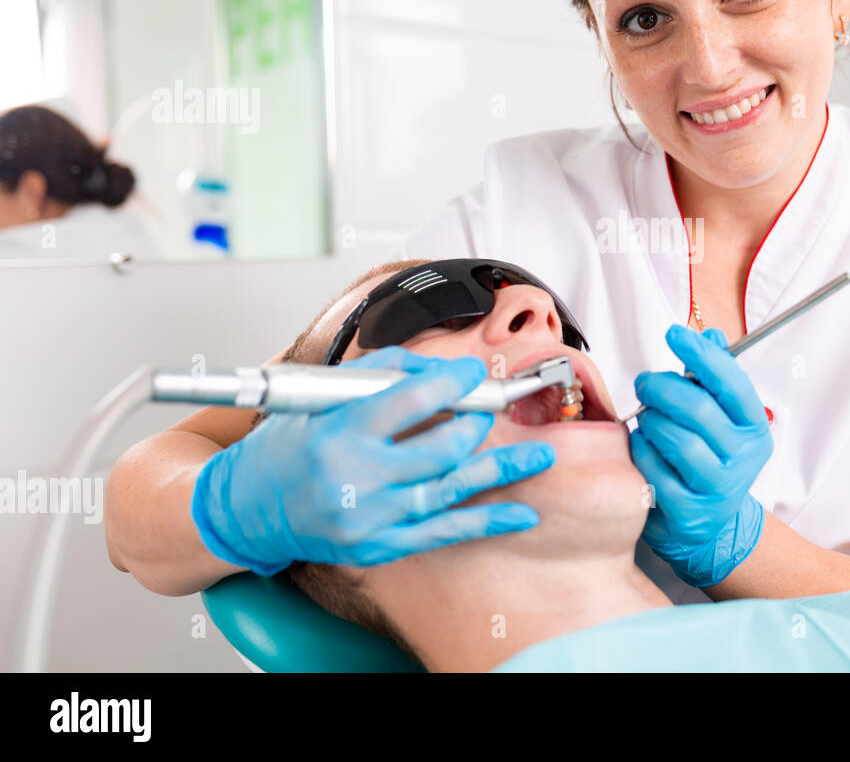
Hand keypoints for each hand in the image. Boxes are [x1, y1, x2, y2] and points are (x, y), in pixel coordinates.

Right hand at [191, 348, 554, 574]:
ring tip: (541, 455)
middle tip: (490, 409)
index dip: (454, 383)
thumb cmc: (284, 447)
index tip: (475, 374)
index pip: (412, 399)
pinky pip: (445, 531)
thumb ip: (381, 373)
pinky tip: (522, 512)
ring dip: (501, 469)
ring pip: (451, 488)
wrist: (243, 510)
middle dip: (475, 424)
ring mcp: (370, 518)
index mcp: (338, 432)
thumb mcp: (321, 396)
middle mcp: (355, 478)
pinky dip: (488, 521)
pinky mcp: (379, 547)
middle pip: (441, 447)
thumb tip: (439, 368)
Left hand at [629, 325, 772, 586]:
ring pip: (677, 441)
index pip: (732, 385)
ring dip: (651, 421)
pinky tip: (641, 445)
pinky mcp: (690, 512)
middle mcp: (743, 458)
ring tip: (645, 418)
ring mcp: (718, 488)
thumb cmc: (709, 457)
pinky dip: (642, 452)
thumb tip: (713, 335)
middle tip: (644, 382)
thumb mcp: (720, 418)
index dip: (703, 356)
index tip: (674, 333)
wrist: (709, 524)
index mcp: (754, 427)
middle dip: (663, 388)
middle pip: (700, 410)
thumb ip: (713, 378)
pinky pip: (656, 471)